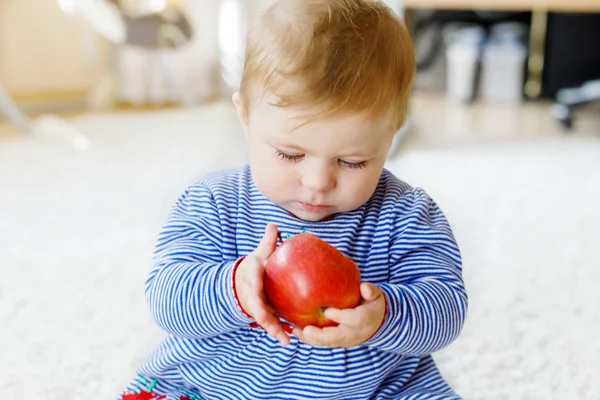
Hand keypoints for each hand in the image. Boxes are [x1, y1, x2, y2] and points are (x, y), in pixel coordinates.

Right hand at [235, 223, 289, 345]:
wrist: (238, 285)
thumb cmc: (254, 268)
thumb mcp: (258, 255)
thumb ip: (268, 242)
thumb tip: (273, 224)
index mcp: (251, 275)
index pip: (252, 278)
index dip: (254, 282)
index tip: (258, 285)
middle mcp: (251, 293)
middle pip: (255, 304)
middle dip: (262, 314)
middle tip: (269, 321)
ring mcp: (255, 306)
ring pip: (262, 319)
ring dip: (271, 328)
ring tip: (282, 338)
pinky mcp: (261, 316)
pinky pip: (268, 325)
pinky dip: (276, 332)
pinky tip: (286, 340)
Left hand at [293, 283, 385, 347]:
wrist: (376, 322)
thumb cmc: (371, 304)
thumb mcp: (375, 295)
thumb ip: (370, 291)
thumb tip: (364, 288)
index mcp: (366, 319)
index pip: (354, 320)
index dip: (341, 317)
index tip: (327, 311)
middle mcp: (356, 333)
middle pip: (338, 337)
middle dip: (321, 335)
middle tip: (307, 330)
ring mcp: (347, 340)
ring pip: (329, 343)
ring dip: (312, 339)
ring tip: (296, 331)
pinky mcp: (338, 342)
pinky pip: (324, 343)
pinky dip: (311, 340)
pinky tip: (297, 332)